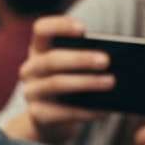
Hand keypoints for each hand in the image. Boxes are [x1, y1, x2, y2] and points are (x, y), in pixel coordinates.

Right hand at [4, 15, 112, 144]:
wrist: (52, 117)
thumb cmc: (71, 82)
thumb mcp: (73, 66)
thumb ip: (86, 57)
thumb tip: (115, 60)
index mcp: (39, 49)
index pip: (41, 29)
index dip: (59, 26)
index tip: (82, 29)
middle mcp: (30, 69)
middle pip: (51, 59)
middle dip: (80, 59)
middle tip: (106, 60)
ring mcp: (31, 92)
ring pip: (56, 84)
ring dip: (86, 83)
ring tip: (111, 82)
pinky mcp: (38, 115)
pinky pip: (63, 112)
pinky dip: (86, 111)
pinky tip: (105, 110)